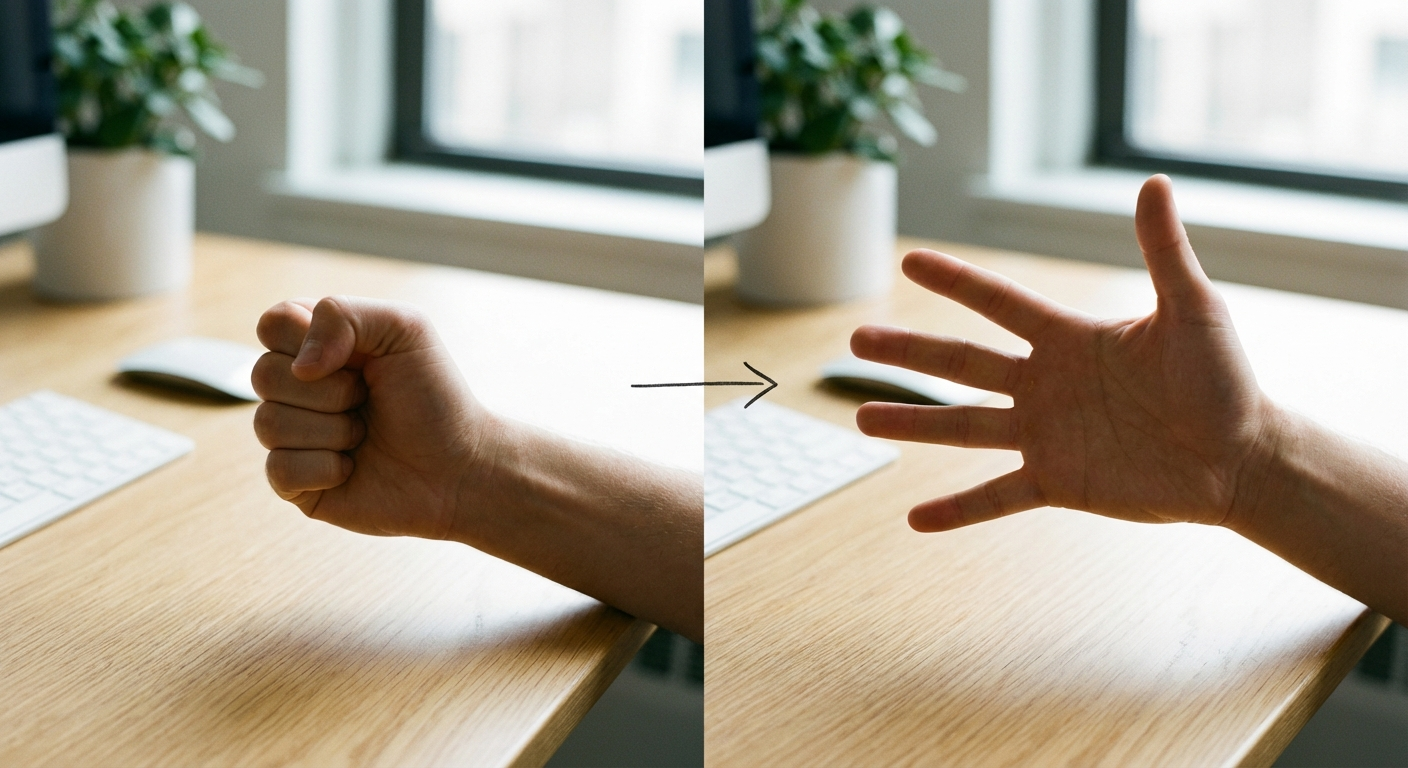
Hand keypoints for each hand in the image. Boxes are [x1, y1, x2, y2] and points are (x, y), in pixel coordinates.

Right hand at [252, 296, 498, 538]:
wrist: (461, 466)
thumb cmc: (436, 397)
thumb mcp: (404, 329)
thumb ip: (343, 315)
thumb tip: (300, 365)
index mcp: (318, 345)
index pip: (272, 324)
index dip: (305, 340)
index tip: (356, 357)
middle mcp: (299, 388)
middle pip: (262, 374)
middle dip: (329, 391)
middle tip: (367, 399)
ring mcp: (294, 436)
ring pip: (267, 424)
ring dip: (332, 431)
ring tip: (365, 434)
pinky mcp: (296, 482)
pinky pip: (278, 469)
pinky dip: (324, 468)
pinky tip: (353, 468)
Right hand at [851, 175, 1276, 531]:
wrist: (1242, 457)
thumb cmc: (1224, 380)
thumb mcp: (1193, 311)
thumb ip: (1163, 251)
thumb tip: (1154, 182)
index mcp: (1069, 339)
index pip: (999, 302)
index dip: (954, 281)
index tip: (909, 258)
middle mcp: (1045, 383)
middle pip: (961, 362)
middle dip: (908, 349)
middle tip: (856, 339)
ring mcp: (1046, 434)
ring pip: (963, 427)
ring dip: (912, 423)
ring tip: (861, 418)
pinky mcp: (1058, 482)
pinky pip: (996, 496)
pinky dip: (958, 510)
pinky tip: (915, 520)